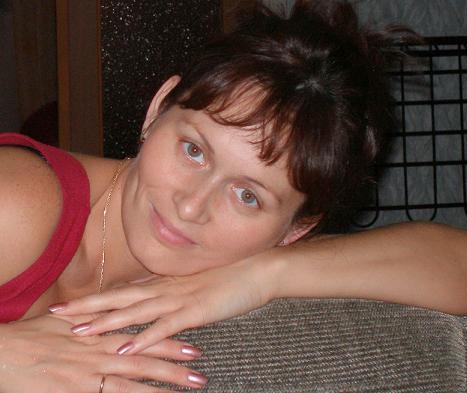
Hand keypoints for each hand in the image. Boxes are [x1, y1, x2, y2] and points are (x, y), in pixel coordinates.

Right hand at [0, 313, 206, 391]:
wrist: (5, 353)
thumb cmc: (34, 335)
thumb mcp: (67, 320)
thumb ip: (93, 317)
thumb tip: (112, 311)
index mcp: (101, 332)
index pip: (143, 334)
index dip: (169, 338)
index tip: (192, 343)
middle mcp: (101, 351)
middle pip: (146, 357)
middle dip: (175, 363)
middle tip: (200, 369)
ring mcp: (91, 372)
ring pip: (136, 378)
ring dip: (165, 382)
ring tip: (190, 386)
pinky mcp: (79, 390)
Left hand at [52, 252, 276, 353]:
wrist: (257, 268)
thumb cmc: (229, 275)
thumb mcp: (195, 283)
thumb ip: (172, 291)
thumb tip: (151, 295)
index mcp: (166, 283)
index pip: (123, 291)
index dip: (95, 298)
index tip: (68, 305)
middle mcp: (167, 288)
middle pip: (120, 298)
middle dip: (88, 307)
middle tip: (57, 315)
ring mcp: (181, 298)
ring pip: (137, 312)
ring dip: (107, 322)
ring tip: (80, 332)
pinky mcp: (197, 310)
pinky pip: (166, 327)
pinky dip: (145, 338)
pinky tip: (127, 349)